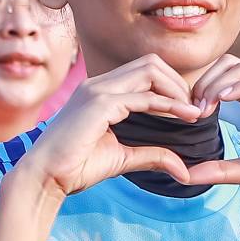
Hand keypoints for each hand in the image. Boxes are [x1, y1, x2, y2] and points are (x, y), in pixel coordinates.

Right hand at [17, 56, 206, 197]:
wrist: (45, 177)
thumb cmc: (75, 167)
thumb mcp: (123, 158)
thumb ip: (152, 156)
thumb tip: (184, 170)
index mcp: (101, 91)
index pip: (145, 72)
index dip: (172, 86)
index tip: (191, 110)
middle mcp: (99, 84)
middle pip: (151, 63)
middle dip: (178, 83)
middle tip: (195, 109)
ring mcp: (97, 91)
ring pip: (150, 70)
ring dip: (176, 89)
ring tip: (192, 112)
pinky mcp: (99, 104)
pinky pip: (143, 96)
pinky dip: (168, 104)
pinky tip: (184, 116)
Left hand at [186, 57, 239, 206]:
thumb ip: (219, 170)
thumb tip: (185, 175)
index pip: (220, 80)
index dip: (198, 92)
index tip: (186, 116)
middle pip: (225, 66)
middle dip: (203, 84)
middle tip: (193, 111)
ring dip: (217, 85)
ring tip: (205, 108)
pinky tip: (224, 100)